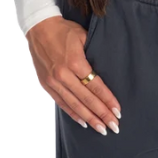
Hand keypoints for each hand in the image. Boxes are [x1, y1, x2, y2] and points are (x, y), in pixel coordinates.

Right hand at [26, 15, 122, 134]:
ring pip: (74, 105)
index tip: (118, 111)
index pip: (96, 86)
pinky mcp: (46, 84)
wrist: (39, 28)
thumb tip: (107, 69)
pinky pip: (62, 103)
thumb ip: (94, 53)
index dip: (107, 100)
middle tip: (114, 126)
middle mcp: (63, 75)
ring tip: (101, 129)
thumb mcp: (83, 36)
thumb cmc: (64, 30)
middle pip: (87, 99)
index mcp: (75, 62)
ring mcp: (54, 82)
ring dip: (89, 118)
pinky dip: (73, 113)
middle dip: (102, 114)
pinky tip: (83, 122)